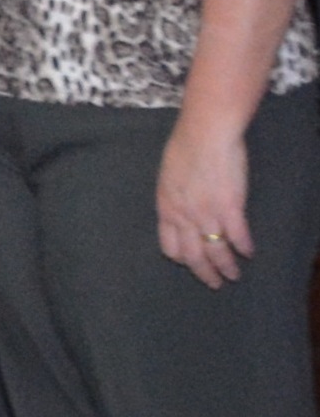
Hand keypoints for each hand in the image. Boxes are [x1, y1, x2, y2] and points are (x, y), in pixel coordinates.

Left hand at [157, 115, 254, 287]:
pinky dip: (244, 247)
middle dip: (205, 273)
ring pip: (216, 252)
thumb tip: (182, 207)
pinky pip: (238, 237)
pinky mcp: (230, 207)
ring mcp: (207, 214)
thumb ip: (176, 197)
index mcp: (167, 208)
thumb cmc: (185, 148)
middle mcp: (184, 217)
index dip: (182, 259)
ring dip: (227, 267)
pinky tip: (249, 252)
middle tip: (215, 283)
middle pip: (193, 256)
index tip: (192, 263)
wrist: (205, 133)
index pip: (170, 246)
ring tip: (234, 275)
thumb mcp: (169, 177)